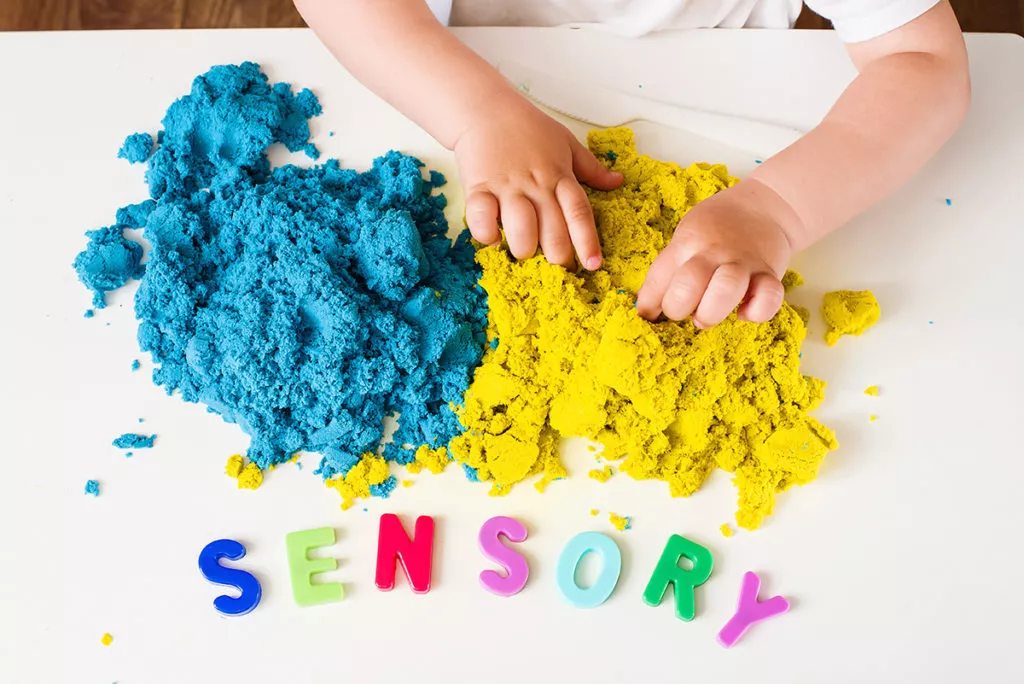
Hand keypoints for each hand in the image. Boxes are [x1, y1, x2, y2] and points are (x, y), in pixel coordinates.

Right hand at [455, 91, 621, 268]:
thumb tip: (618, 181)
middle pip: (552, 230)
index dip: (587, 241)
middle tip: (556, 265)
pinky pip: (481, 218)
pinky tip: (492, 237)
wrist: (486, 109)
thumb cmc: (528, 128)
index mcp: (560, 176)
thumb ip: (591, 168)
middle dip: (557, 256)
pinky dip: (487, 233)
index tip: (593, 264)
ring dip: (524, 248)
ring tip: (524, 250)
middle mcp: (536, 184)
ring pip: (520, 229)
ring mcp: (507, 186)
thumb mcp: (566, 143)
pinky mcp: (478, 187)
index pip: (579, 213)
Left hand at [636, 179, 798, 326]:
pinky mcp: (770, 274)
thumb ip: (670, 269)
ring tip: (706, 315)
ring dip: (711, 312)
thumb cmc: (716, 228)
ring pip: (725, 290)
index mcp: (687, 243)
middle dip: (677, 308)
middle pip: (688, 285)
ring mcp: (743, 263)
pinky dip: (755, 312)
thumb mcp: (686, 237)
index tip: (647, 316)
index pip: (658, 278)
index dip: (647, 304)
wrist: (764, 205)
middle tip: (682, 311)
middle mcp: (713, 252)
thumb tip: (646, 308)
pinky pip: (768, 299)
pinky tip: (744, 312)